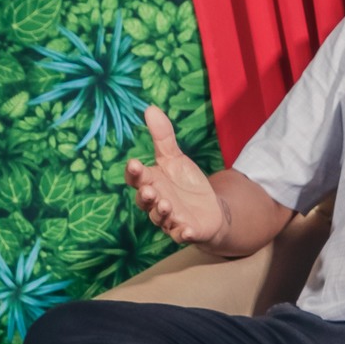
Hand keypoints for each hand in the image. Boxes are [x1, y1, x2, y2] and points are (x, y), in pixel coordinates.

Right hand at [125, 106, 225, 245]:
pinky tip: (188, 230)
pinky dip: (184, 234)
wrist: (210, 209)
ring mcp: (170, 219)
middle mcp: (155, 203)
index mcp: (150, 183)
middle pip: (145, 201)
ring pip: (161, 218)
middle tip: (149, 189)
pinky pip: (182, 235)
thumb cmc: (186, 183)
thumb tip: (150, 108)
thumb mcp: (175, 158)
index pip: (136, 179)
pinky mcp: (187, 231)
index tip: (134, 163)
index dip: (134, 173)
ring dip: (162, 212)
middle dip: (146, 195)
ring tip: (166, 204)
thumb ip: (162, 137)